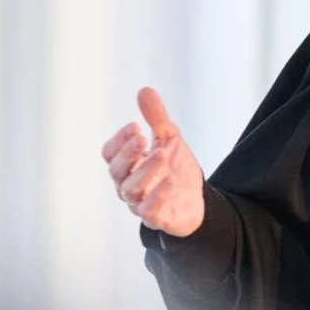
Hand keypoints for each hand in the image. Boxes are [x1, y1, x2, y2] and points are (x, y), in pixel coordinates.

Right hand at [101, 87, 205, 236]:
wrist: (198, 199)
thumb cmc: (176, 169)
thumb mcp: (169, 139)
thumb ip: (157, 118)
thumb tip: (144, 90)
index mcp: (127, 165)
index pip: (110, 153)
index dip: (119, 140)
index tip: (135, 125)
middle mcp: (128, 184)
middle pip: (117, 171)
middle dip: (128, 153)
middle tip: (143, 137)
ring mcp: (141, 203)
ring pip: (132, 190)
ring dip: (145, 171)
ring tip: (162, 155)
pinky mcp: (157, 218)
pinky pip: (150, 212)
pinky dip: (156, 200)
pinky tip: (168, 185)